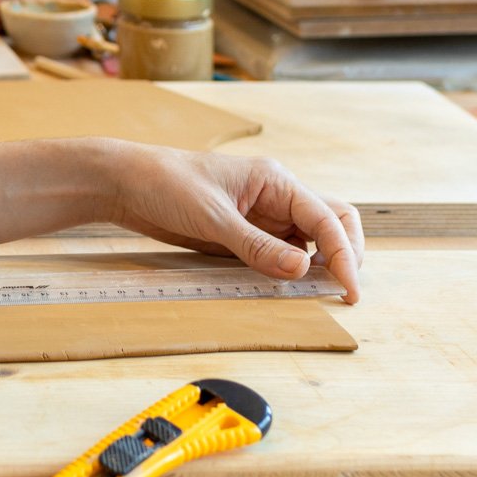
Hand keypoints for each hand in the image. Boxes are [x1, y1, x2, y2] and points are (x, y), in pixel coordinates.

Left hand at [103, 145, 364, 302]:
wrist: (127, 183)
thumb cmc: (167, 183)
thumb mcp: (212, 217)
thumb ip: (257, 245)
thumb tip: (302, 270)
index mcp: (276, 181)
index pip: (328, 219)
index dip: (344, 255)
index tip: (349, 290)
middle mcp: (276, 197)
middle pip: (331, 225)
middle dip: (345, 256)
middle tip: (343, 292)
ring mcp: (261, 216)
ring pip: (308, 242)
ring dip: (319, 267)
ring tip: (320, 296)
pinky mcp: (244, 234)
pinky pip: (279, 254)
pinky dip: (289, 272)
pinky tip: (286, 289)